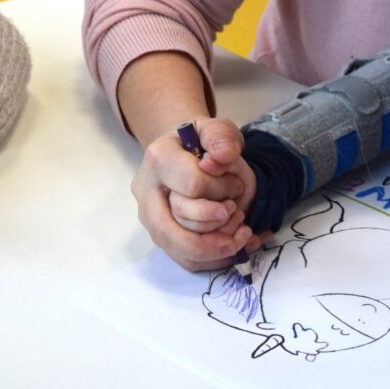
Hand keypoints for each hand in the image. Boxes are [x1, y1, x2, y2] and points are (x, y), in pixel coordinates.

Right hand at [134, 116, 256, 271]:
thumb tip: (224, 157)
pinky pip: (187, 261)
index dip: (221, 188)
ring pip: (179, 249)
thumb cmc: (200, 142)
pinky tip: (239, 245)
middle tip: (238, 213)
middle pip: (172, 228)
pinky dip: (217, 258)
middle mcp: (146, 193)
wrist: (183, 153)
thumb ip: (221, 137)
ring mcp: (151, 219)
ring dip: (218, 247)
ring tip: (242, 231)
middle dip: (215, 229)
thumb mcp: (214, 128)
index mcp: (158, 158)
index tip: (237, 184)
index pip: (191, 184)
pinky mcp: (163, 238)